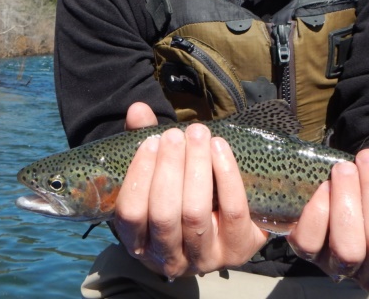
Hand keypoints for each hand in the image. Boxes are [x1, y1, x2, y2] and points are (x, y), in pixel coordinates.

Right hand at [113, 102, 268, 278]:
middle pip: (164, 214)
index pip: (131, 214)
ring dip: (197, 167)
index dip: (139, 176)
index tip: (150, 142)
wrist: (223, 225)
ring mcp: (204, 259)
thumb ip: (142, 142)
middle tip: (176, 135)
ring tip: (198, 134)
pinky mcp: (238, 250)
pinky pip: (232, 212)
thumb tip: (138, 109)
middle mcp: (168, 259)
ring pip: (195, 214)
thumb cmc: (179, 194)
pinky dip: (225, 175)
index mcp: (138, 243)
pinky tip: (219, 147)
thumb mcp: (156, 173)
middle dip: (170, 168)